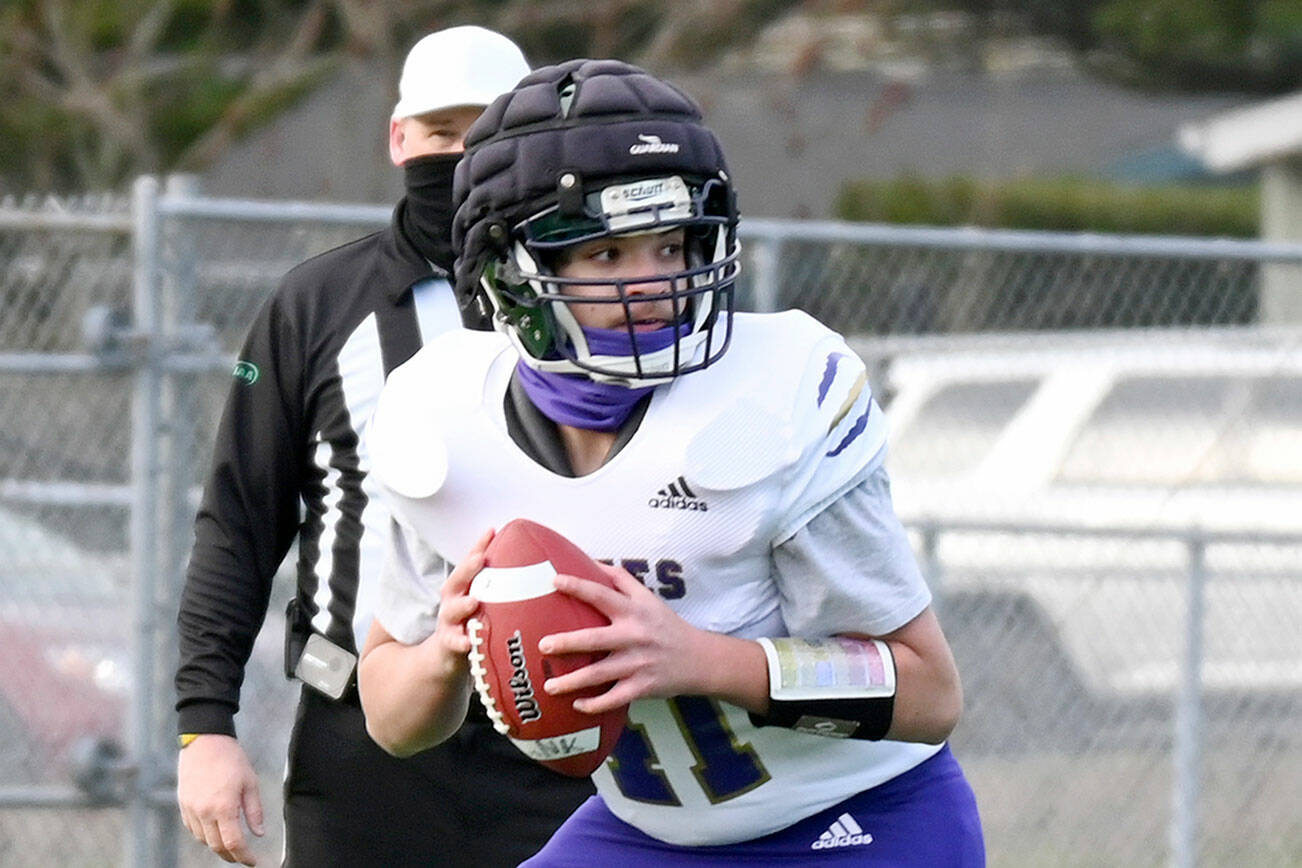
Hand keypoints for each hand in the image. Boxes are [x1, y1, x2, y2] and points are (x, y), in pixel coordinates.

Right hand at [177, 734, 263, 865]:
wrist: (205, 741)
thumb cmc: (231, 759)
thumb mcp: (250, 783)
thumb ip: (254, 812)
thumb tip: (259, 834)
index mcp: (224, 807)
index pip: (233, 843)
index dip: (243, 856)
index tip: (252, 861)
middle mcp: (204, 812)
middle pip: (216, 846)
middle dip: (230, 856)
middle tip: (242, 857)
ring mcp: (191, 809)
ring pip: (203, 839)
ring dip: (217, 845)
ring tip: (230, 844)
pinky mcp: (183, 804)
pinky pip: (193, 829)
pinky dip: (204, 835)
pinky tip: (214, 831)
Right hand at [420, 528, 493, 670]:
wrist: (446, 654)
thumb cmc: (471, 621)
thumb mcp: (484, 601)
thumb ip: (501, 585)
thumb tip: (533, 564)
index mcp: (463, 587)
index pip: (471, 562)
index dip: (479, 546)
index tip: (492, 531)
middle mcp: (452, 600)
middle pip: (456, 580)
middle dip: (467, 569)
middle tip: (479, 559)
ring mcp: (449, 621)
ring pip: (452, 610)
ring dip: (462, 605)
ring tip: (473, 602)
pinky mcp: (448, 642)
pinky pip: (454, 642)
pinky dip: (460, 641)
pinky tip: (468, 642)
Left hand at [538, 563, 711, 713]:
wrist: (699, 659)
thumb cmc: (666, 625)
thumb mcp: (648, 598)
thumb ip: (621, 580)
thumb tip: (592, 562)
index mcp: (634, 611)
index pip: (602, 595)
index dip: (578, 586)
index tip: (555, 582)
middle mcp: (634, 636)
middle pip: (595, 639)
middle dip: (567, 643)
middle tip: (543, 645)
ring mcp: (638, 663)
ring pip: (600, 674)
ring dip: (573, 681)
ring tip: (549, 686)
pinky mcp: (642, 687)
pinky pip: (614, 698)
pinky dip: (595, 704)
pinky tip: (577, 706)